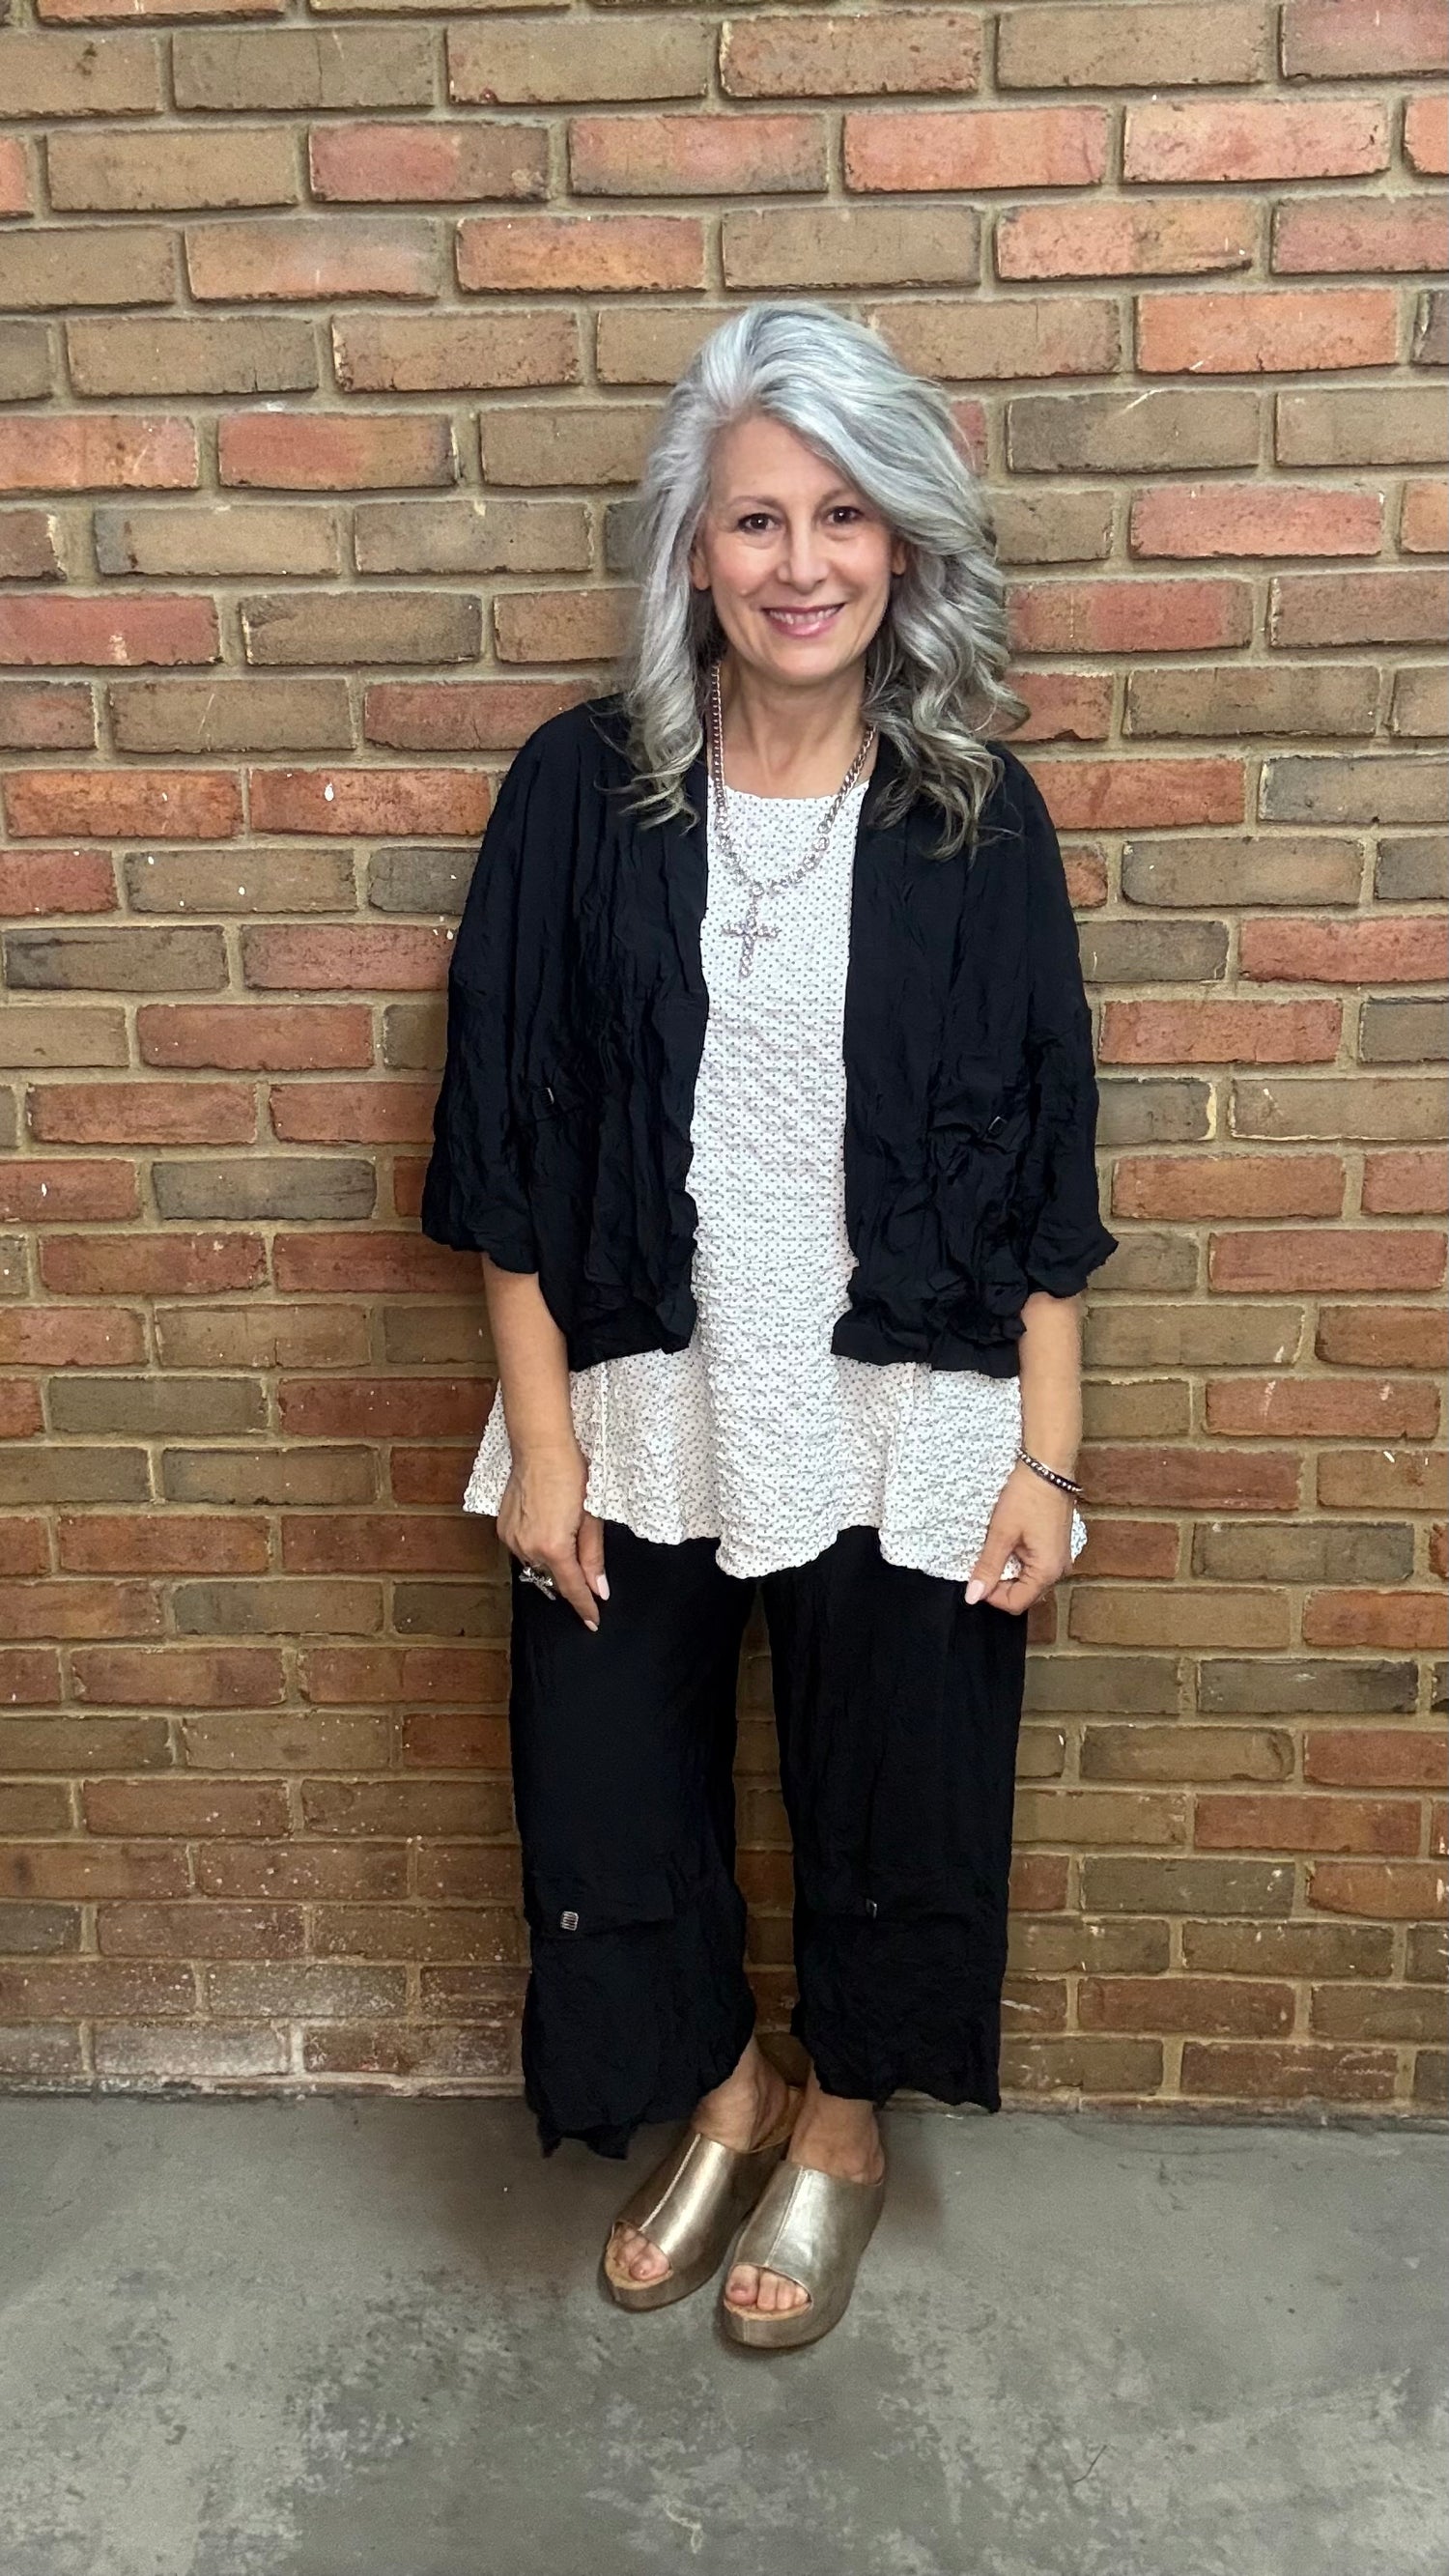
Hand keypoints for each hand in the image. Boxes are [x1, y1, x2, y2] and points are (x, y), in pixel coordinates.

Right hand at [496, 1439, 607, 1630]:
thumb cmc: (572, 1475)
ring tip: (564, 1529)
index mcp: (554, 1547)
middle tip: (584, 1554)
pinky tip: (546, 1525)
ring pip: (537, 1564)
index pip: (572, 1588)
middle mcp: (528, 1548)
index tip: (593, 1622)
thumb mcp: (591, 1517)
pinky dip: (537, 1546)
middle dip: (570, 1575)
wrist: (540, 1447)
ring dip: (553, 1559)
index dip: (585, 1606)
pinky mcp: (502, 1528)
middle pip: (554, 1576)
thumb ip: (593, 1557)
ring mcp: (511, 1539)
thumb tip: (599, 1589)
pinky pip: (523, 1549)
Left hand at [964, 1462, 1074, 1615]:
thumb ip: (988, 1567)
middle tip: (984, 1560)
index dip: (992, 1595)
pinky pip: (1035, 1566)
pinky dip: (1018, 1560)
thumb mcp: (1001, 1533)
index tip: (976, 1576)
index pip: (1015, 1603)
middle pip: (1024, 1594)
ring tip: (996, 1549)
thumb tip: (973, 1597)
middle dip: (1000, 1584)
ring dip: (1008, 1571)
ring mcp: (1060, 1559)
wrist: (1048, 1467)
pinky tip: (1009, 1542)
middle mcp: (1059, 1571)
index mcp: (1047, 1572)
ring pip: (1028, 1580)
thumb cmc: (1027, 1497)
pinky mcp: (1056, 1548)